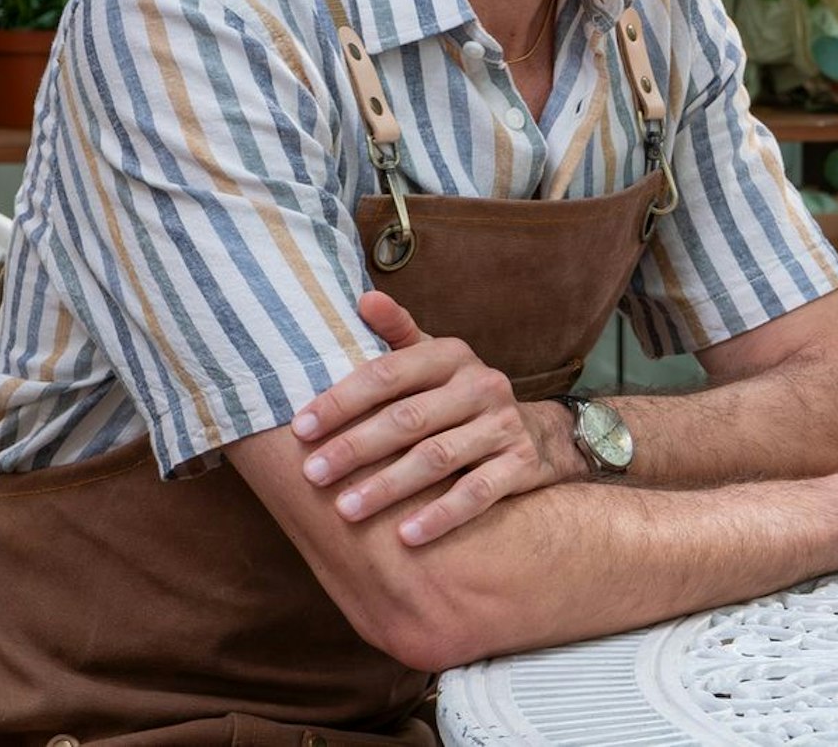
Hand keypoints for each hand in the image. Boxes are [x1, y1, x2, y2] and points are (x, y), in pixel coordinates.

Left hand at [290, 290, 568, 545]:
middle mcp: (481, 385)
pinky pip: (477, 493)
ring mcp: (502, 425)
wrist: (537, 432)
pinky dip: (441, 515)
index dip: (342, 400)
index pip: (388, 373)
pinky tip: (406, 537)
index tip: (300, 429)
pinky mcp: (519, 464)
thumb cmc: (460, 397)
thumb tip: (364, 299)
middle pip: (409, 418)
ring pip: (438, 458)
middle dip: (356, 447)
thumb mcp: (434, 360)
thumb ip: (398, 333)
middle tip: (312, 475)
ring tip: (346, 510)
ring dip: (389, 485)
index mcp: (451, 356)